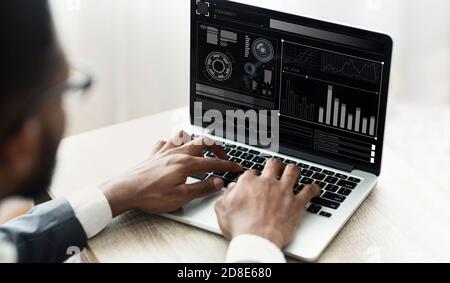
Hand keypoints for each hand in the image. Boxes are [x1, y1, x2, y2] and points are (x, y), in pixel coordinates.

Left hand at [100, 131, 242, 216]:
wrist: (125, 190)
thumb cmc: (151, 195)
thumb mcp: (180, 197)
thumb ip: (202, 188)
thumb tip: (218, 182)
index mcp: (186, 163)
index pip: (213, 162)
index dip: (227, 165)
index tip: (237, 167)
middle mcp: (177, 153)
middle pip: (203, 142)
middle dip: (217, 148)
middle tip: (224, 156)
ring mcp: (165, 151)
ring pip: (185, 137)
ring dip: (196, 140)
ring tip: (203, 148)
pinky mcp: (154, 154)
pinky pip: (166, 142)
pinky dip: (174, 142)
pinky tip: (175, 148)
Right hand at [215, 159, 320, 247]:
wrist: (257, 240)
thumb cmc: (240, 227)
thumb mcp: (222, 209)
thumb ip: (226, 195)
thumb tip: (231, 188)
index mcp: (249, 182)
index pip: (252, 172)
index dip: (254, 177)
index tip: (255, 181)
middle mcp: (267, 182)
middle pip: (274, 164)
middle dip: (275, 165)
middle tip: (276, 168)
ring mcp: (283, 191)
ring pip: (292, 171)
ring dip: (293, 170)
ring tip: (294, 171)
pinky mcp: (296, 203)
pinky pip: (309, 191)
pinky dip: (313, 188)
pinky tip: (315, 188)